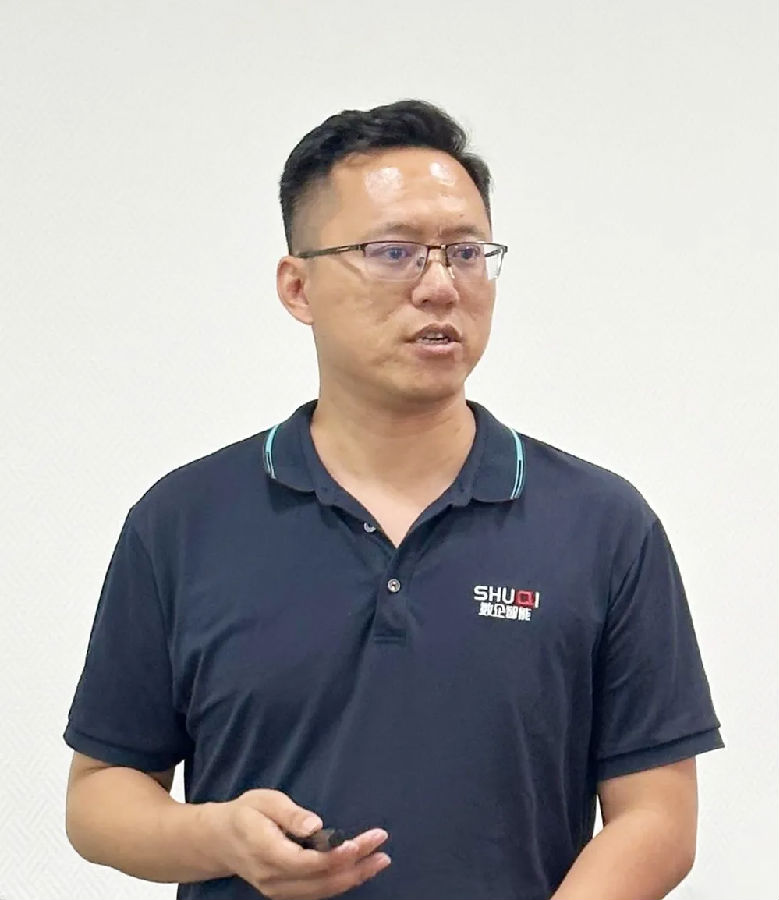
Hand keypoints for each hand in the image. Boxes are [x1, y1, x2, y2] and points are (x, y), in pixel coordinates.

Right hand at [203, 788, 390, 899]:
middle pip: (319, 881)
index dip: (336, 856)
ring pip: (320, 892)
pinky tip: (358, 871)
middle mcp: (272, 878)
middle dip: (354, 866)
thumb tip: (316, 825)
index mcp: (266, 851)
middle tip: (382, 848)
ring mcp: (277, 890)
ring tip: (379, 861)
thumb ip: (289, 813)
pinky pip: (315, 893)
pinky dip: (339, 883)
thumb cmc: (245, 814)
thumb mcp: (264, 800)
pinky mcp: (284, 892)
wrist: (220, 841)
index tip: (360, 842)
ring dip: (352, 877)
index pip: (306, 862)